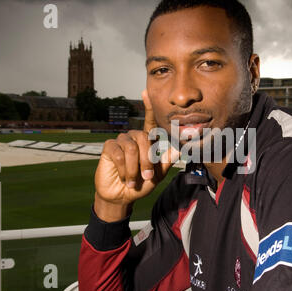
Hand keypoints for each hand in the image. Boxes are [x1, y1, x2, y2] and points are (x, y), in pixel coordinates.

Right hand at [93, 90, 178, 221]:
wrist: (122, 197)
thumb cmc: (141, 184)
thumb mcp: (158, 173)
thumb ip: (167, 159)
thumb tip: (182, 147)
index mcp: (146, 141)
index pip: (149, 122)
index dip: (148, 107)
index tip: (146, 92)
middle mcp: (133, 137)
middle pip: (144, 139)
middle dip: (147, 161)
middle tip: (147, 178)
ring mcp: (121, 141)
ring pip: (132, 147)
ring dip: (135, 168)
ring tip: (133, 181)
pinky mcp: (109, 148)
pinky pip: (120, 154)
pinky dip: (124, 169)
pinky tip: (123, 177)